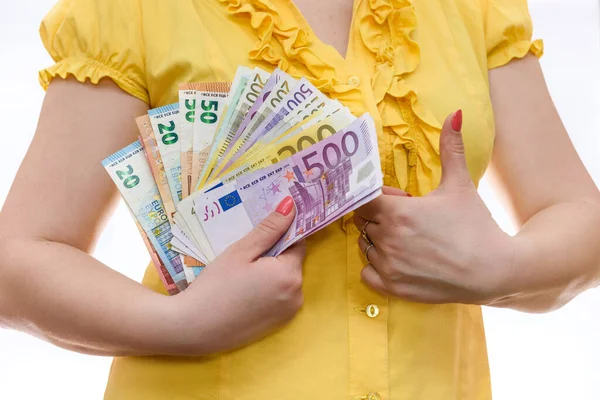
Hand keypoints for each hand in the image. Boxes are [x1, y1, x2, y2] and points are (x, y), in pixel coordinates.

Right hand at [168, 196, 304, 354]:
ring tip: (244, 268)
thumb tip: (291, 205)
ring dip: (271, 270)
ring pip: (286, 279)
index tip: (266, 225)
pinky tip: (245, 287)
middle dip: (275, 252)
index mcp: (290, 274)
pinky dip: (268, 288)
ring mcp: (289, 312)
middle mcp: (297, 295)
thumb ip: (269, 229)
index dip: (282, 231)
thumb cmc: (215, 286)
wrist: (193, 328)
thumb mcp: (241, 251)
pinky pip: (280, 297)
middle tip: (248, 247)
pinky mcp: (278, 324)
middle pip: (292, 262)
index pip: (298, 243)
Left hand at [354, 111, 514, 304]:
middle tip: (411, 220)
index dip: (376, 198)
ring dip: (379, 242)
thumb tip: (456, 113)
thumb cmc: (476, 226)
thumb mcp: (461, 185)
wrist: (495, 270)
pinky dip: (377, 267)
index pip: (360, 200)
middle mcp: (386, 240)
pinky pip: (366, 273)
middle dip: (380, 218)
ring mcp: (387, 266)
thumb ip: (451, 149)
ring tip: (410, 241)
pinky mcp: (392, 288)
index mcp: (396, 213)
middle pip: (363, 222)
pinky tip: (403, 261)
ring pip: (365, 247)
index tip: (397, 200)